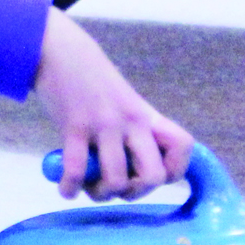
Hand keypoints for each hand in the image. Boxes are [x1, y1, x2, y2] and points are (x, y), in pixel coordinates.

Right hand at [34, 8, 196, 200]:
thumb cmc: (91, 79)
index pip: (183, 147)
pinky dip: (70, 188)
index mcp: (147, 115)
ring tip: (88, 186)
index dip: (173, 172)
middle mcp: (132, 121)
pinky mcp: (74, 126)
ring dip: (100, 193)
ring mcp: (104, 124)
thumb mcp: (123, 101)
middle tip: (117, 187)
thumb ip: (132, 129)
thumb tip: (128, 170)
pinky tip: (66, 188)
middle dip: (135, 193)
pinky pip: (76, 171)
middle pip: (154, 176)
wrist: (60, 50)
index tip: (148, 174)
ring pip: (115, 180)